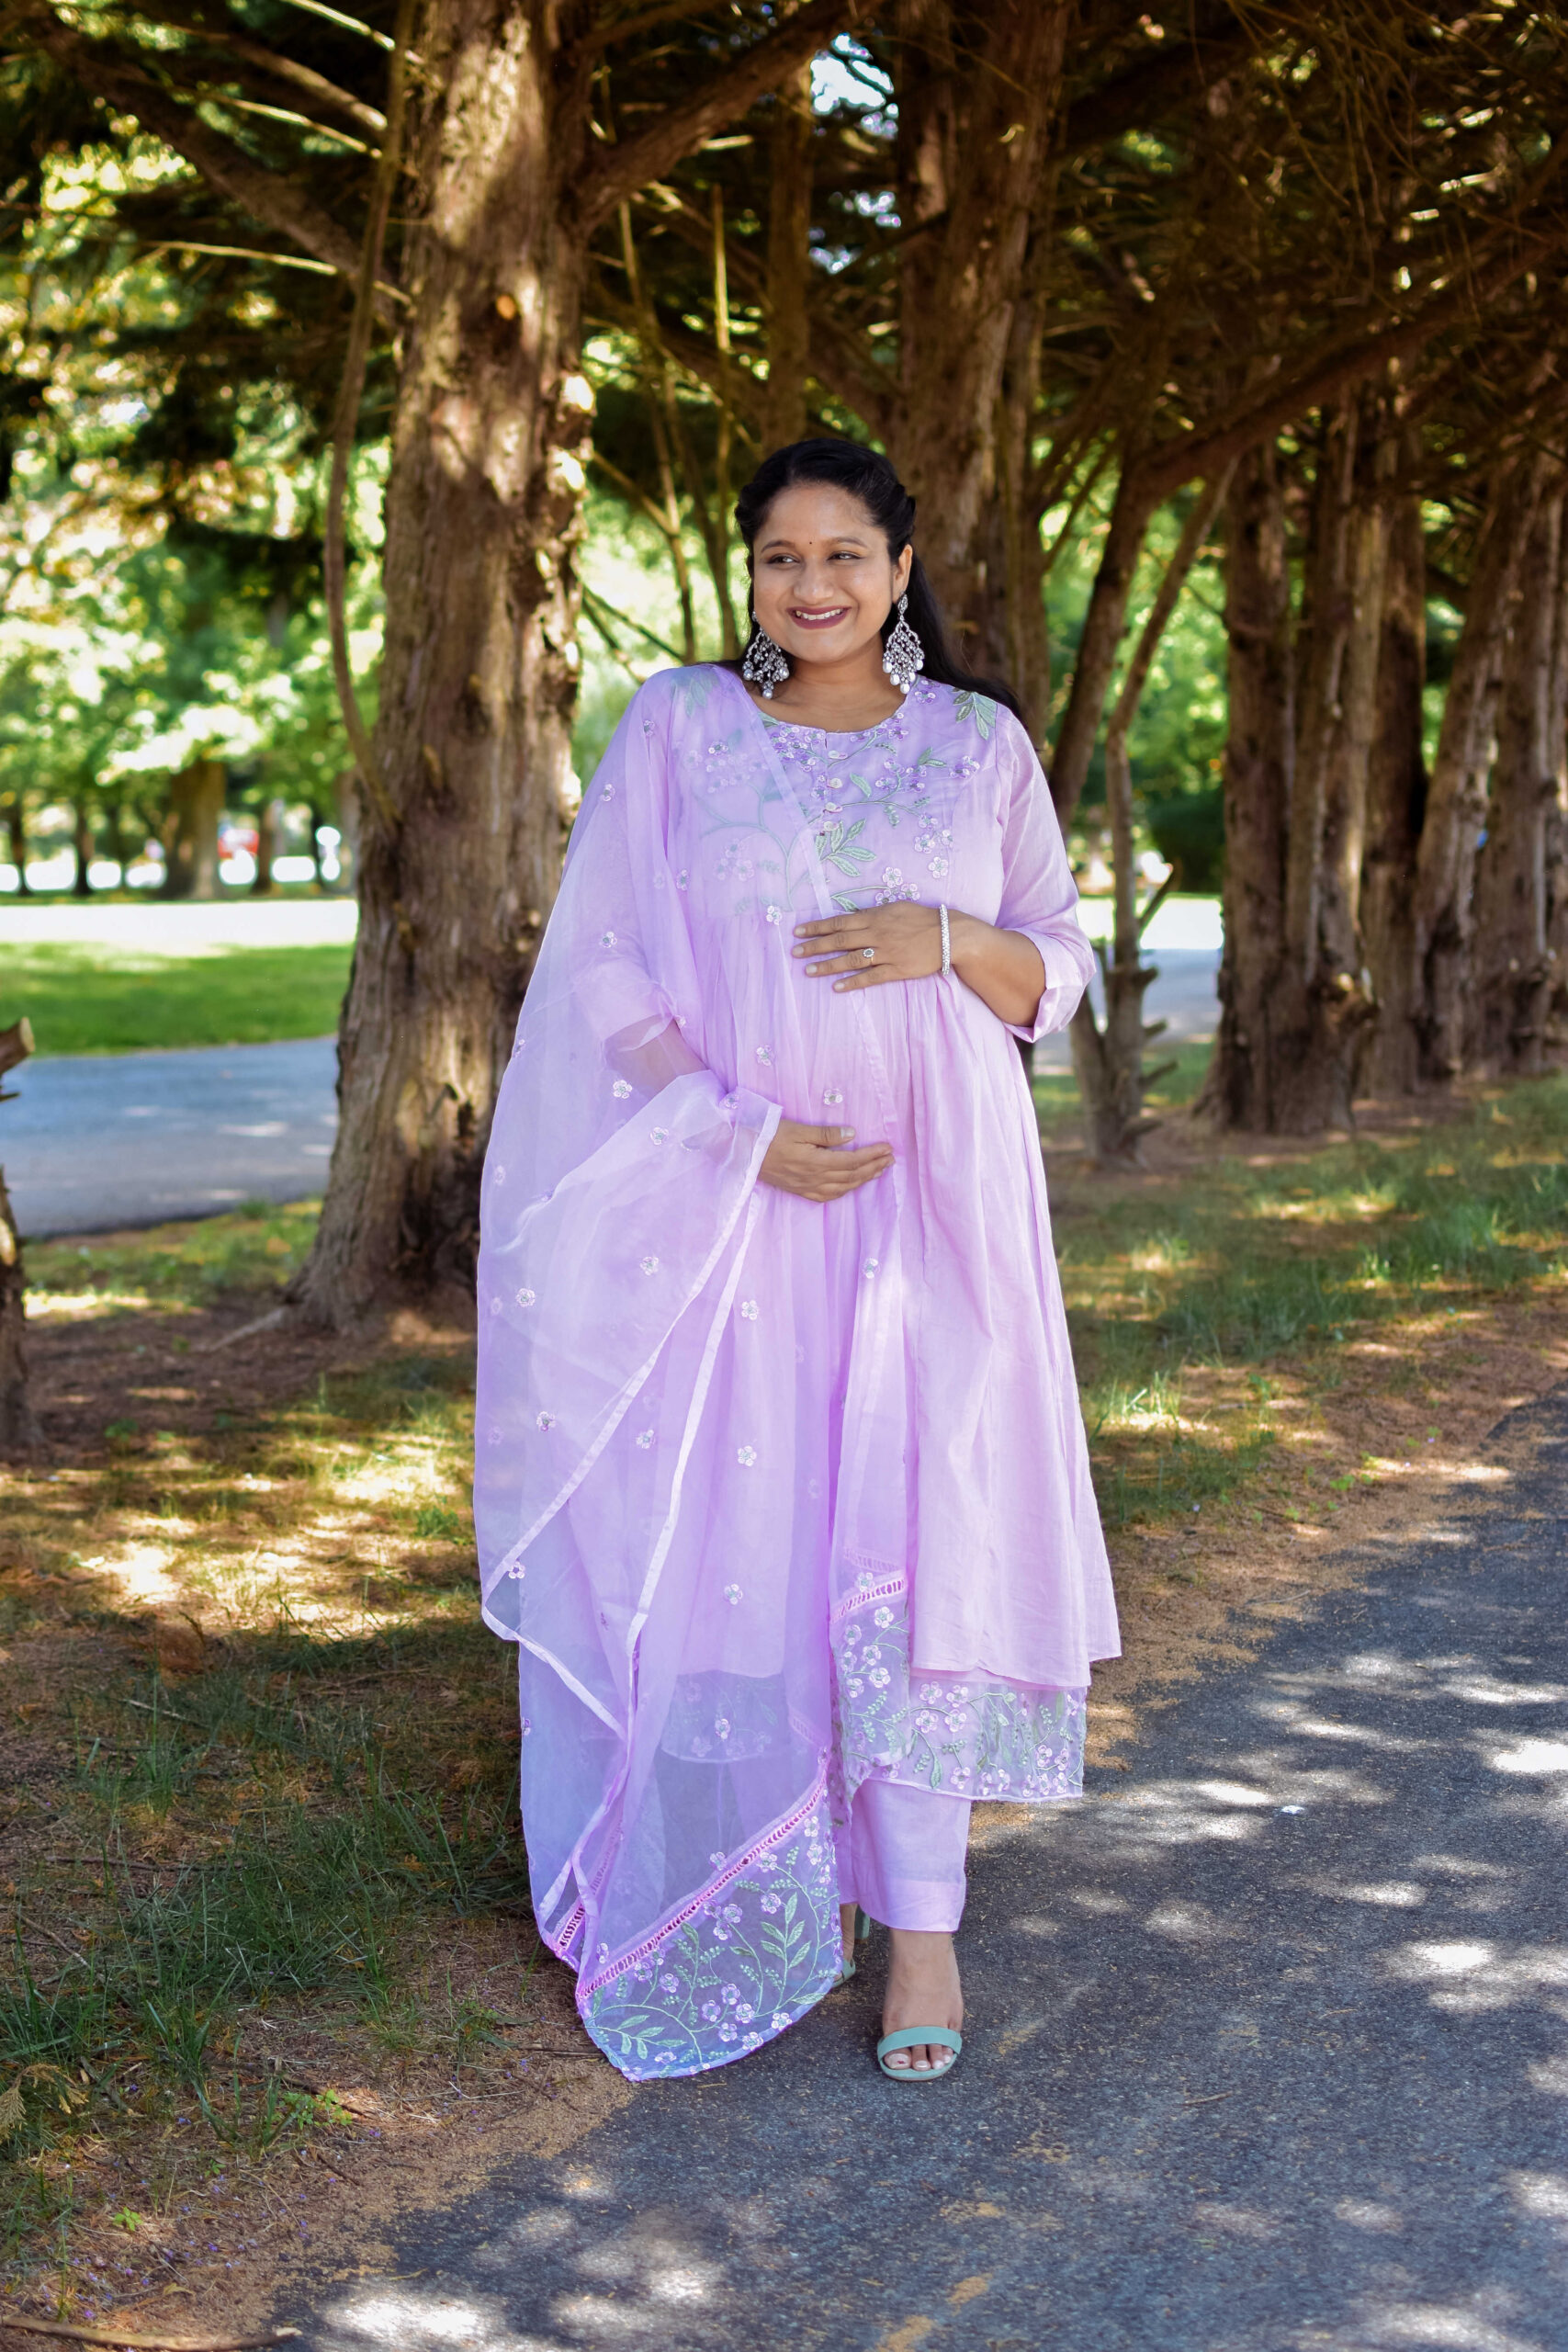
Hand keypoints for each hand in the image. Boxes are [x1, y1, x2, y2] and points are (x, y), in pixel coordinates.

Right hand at [758, 1119, 892, 1200]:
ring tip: (879, 1171)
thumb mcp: (797, 1129)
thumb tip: (852, 1134)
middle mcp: (814, 1178)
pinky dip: (845, 1192)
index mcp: (815, 1162)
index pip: (852, 1160)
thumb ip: (825, 1133)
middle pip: (852, 1176)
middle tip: (890, 1159)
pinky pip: (828, 1197)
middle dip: (874, 1167)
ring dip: (864, 1180)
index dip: (872, 1155)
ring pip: (843, 1188)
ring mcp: (807, 1188)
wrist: (744, 1154)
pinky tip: (852, 1186)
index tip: (888, 1148)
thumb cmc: (769, 1136)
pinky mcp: (800, 1191)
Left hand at [793, 902, 948, 989]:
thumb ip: (873, 914)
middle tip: (795, 953)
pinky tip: (836, 987)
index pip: (839, 922)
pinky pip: (870, 978)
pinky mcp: (896, 969)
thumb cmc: (923, 918)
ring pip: (851, 960)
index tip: (798, 931)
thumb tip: (851, 918)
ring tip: (808, 971)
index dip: (817, 927)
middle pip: (839, 941)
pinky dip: (852, 982)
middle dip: (815, 946)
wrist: (950, 934)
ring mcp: (886, 953)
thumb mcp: (896, 908)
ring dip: (827, 966)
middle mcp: (877, 934)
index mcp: (875, 917)